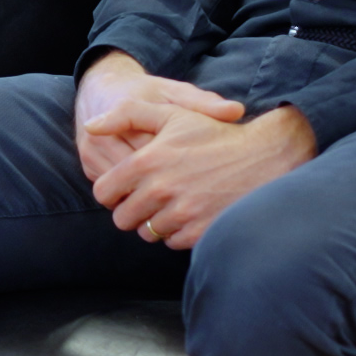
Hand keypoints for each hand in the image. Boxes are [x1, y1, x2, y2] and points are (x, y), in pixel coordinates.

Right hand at [71, 50, 243, 186]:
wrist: (104, 91)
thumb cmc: (148, 93)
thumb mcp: (174, 92)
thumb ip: (203, 103)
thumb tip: (236, 111)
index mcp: (124, 112)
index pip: (154, 150)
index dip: (180, 167)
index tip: (204, 176)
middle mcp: (101, 135)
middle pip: (136, 176)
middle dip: (164, 190)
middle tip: (196, 199)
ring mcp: (91, 154)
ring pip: (122, 190)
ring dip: (147, 201)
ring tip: (179, 205)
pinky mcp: (89, 167)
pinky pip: (113, 194)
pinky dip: (134, 200)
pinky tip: (157, 203)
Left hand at [88, 102, 316, 251]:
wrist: (263, 157)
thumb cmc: (213, 135)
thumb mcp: (170, 113)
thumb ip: (126, 115)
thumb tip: (92, 126)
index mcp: (147, 162)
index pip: (104, 192)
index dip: (111, 191)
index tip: (124, 188)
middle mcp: (160, 190)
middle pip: (123, 218)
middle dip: (132, 210)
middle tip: (150, 197)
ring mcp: (180, 214)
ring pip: (147, 232)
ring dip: (155, 222)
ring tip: (174, 203)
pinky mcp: (198, 232)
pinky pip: (172, 242)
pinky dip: (177, 231)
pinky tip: (191, 212)